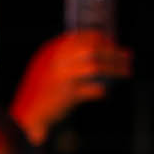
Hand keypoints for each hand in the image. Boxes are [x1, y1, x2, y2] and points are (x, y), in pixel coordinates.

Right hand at [9, 30, 131, 143]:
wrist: (27, 116)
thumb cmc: (40, 93)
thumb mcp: (47, 68)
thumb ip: (66, 57)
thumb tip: (95, 49)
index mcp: (51, 51)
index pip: (82, 37)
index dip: (101, 38)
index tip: (113, 43)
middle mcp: (57, 61)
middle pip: (93, 50)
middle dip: (113, 52)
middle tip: (127, 57)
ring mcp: (63, 77)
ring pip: (96, 67)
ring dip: (114, 68)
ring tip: (126, 72)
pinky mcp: (68, 95)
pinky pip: (93, 90)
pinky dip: (101, 91)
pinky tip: (105, 94)